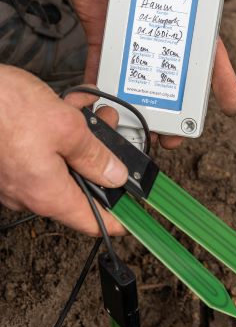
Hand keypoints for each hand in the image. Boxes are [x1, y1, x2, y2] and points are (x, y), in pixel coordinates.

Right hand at [0, 66, 126, 235]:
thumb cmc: (6, 107)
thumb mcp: (67, 128)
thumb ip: (95, 156)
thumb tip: (114, 175)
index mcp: (47, 193)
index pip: (91, 221)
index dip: (116, 219)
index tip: (132, 216)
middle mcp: (29, 191)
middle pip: (79, 185)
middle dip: (101, 158)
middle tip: (113, 136)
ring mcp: (17, 176)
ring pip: (62, 163)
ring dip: (82, 138)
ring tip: (93, 111)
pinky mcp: (9, 159)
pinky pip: (42, 152)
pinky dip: (59, 132)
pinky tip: (70, 105)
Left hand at [58, 0, 235, 146]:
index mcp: (185, 9)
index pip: (208, 50)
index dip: (220, 79)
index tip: (231, 107)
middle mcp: (160, 27)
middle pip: (176, 74)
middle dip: (180, 106)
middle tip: (177, 136)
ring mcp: (132, 32)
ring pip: (142, 76)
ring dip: (143, 105)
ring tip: (142, 132)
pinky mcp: (104, 33)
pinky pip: (103, 64)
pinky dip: (101, 86)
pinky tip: (102, 107)